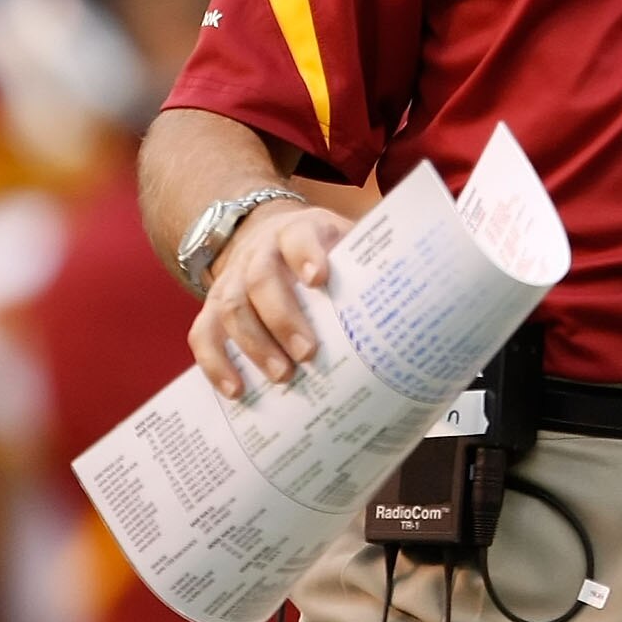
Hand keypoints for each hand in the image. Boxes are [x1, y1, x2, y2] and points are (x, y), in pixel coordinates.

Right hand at [187, 199, 352, 395]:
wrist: (268, 236)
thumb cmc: (321, 252)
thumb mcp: (344, 244)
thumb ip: (368, 266)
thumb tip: (419, 303)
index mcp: (298, 231)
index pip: (299, 235)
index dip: (307, 254)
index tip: (320, 279)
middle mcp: (259, 251)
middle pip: (260, 278)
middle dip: (282, 317)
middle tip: (307, 354)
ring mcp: (231, 278)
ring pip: (229, 307)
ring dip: (253, 345)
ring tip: (281, 377)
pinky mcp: (211, 307)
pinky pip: (203, 333)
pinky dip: (215, 362)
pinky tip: (236, 390)